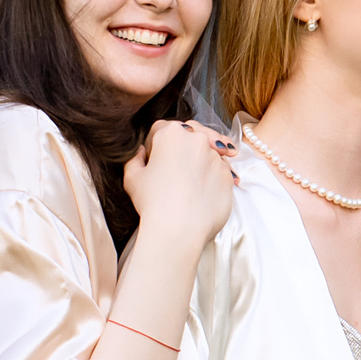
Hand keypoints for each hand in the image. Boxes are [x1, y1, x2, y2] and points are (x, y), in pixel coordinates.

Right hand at [120, 120, 238, 243]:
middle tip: (175, 167)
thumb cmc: (153, 203)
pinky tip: (204, 189)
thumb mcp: (132, 177)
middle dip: (183, 147)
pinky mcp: (228, 175)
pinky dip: (213, 176)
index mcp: (171, 133)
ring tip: (190, 181)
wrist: (180, 230)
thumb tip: (141, 152)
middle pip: (190, 135)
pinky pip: (221, 170)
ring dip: (200, 161)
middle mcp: (197, 139)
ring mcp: (216, 157)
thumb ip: (135, 158)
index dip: (155, 144)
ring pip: (208, 151)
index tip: (153, 159)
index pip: (161, 129)